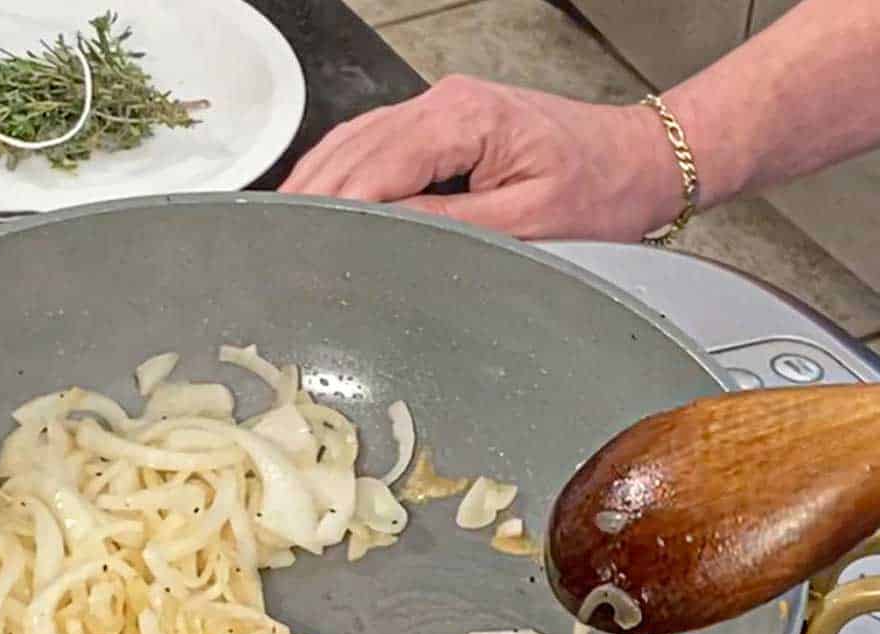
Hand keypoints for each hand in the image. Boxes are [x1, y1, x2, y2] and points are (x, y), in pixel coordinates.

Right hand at [280, 75, 681, 241]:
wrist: (639, 159)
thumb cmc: (599, 188)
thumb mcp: (528, 221)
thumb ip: (452, 227)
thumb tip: (390, 238)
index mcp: (462, 120)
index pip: (372, 169)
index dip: (332, 211)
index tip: (301, 247)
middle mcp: (444, 104)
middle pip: (350, 151)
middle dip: (311, 199)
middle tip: (278, 247)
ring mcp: (440, 109)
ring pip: (353, 142)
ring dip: (317, 184)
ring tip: (287, 230)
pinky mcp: (442, 124)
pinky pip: (372, 143)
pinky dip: (340, 174)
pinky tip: (323, 199)